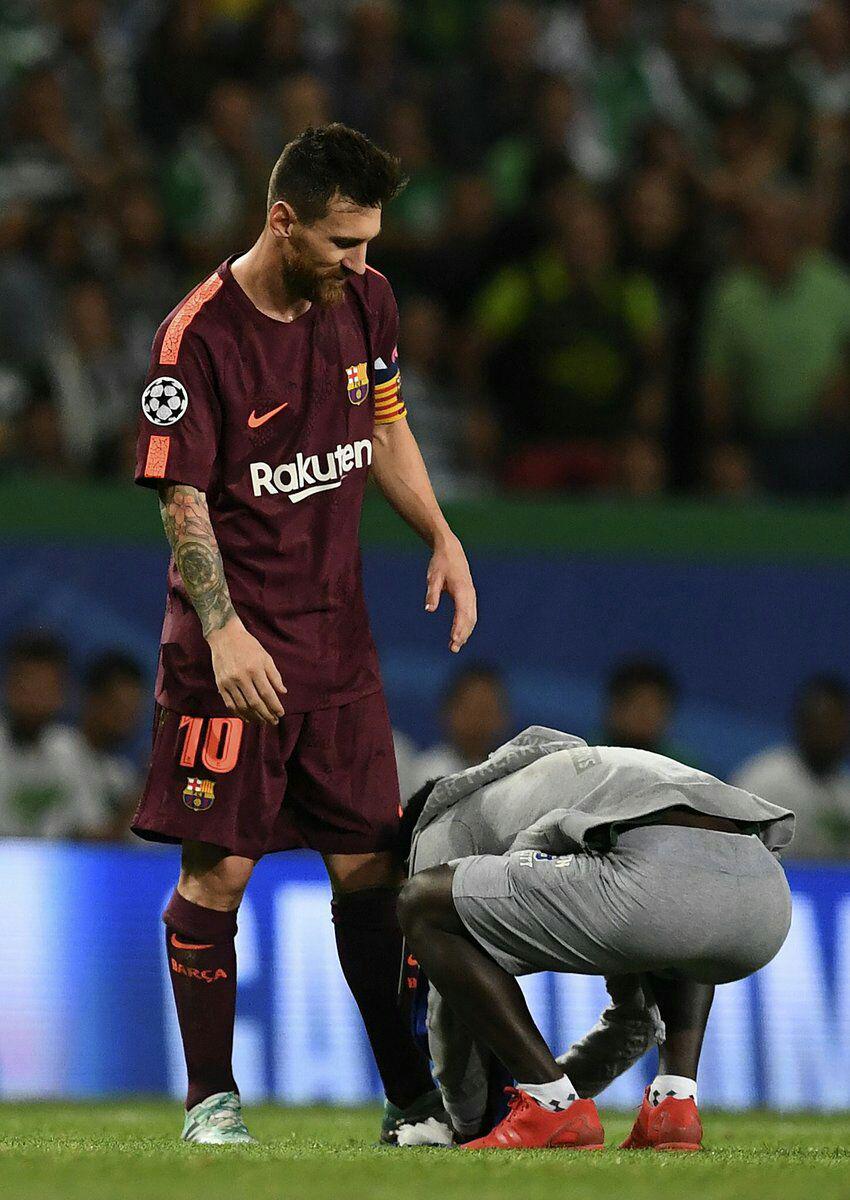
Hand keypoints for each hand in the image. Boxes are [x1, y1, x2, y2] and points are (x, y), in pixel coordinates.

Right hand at [206, 616, 286, 724]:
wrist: (225, 636)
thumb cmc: (248, 645)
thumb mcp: (265, 656)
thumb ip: (274, 675)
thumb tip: (283, 692)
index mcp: (254, 669)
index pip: (267, 693)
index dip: (274, 706)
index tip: (281, 714)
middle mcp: (241, 677)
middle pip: (255, 702)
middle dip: (266, 715)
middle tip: (273, 721)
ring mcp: (229, 682)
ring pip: (242, 706)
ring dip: (254, 717)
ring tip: (262, 722)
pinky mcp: (220, 685)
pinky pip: (230, 704)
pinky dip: (239, 713)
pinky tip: (247, 718)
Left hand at [425, 533, 476, 653]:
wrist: (451, 551)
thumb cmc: (440, 564)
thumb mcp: (433, 577)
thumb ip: (432, 594)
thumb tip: (429, 610)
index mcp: (462, 590)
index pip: (462, 613)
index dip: (458, 627)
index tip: (454, 639)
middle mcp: (470, 594)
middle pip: (469, 619)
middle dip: (462, 634)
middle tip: (453, 648)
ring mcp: (471, 596)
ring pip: (472, 618)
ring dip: (465, 633)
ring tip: (455, 646)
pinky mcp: (470, 596)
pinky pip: (470, 614)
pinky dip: (467, 626)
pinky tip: (460, 635)